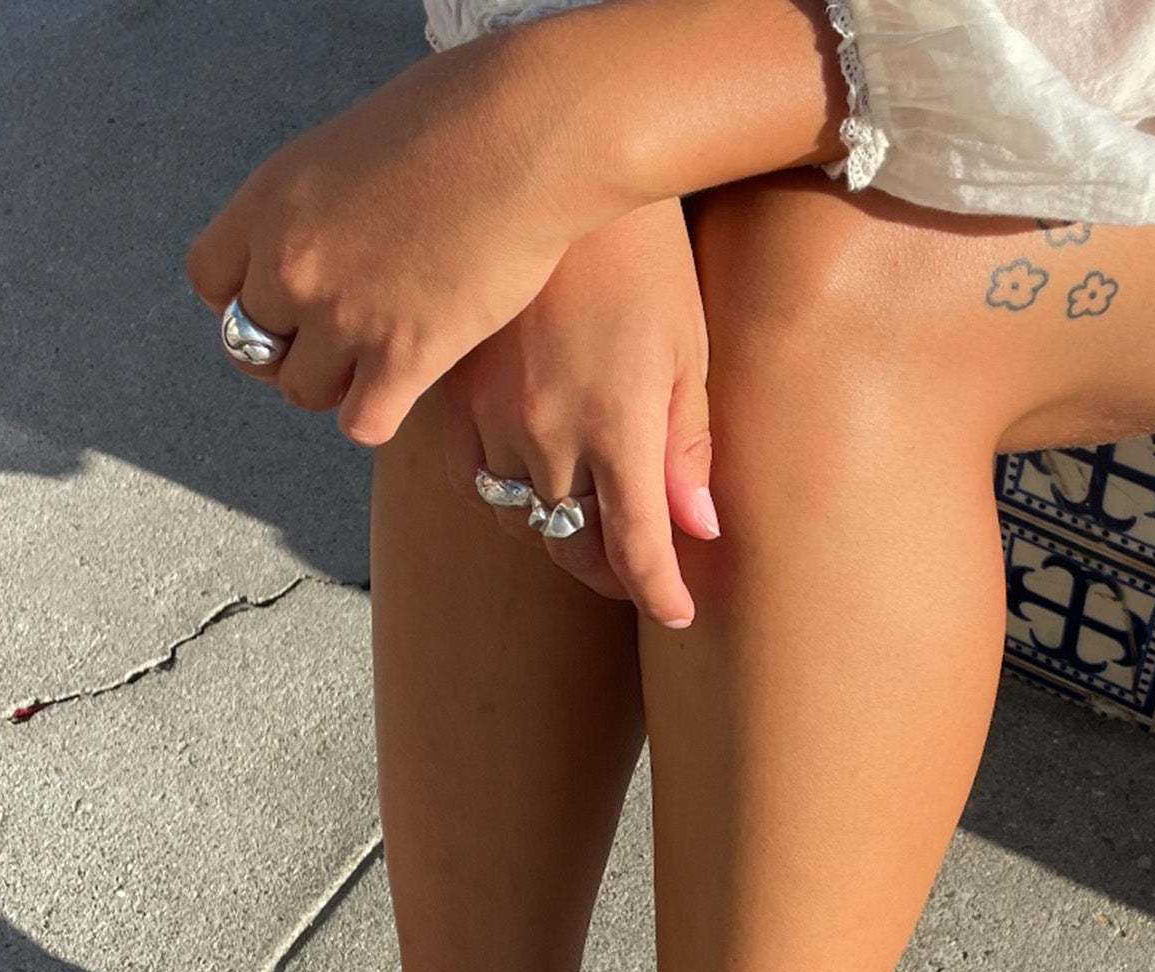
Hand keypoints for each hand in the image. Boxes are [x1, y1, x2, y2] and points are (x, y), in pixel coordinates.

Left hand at [186, 42, 604, 447]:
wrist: (521, 138)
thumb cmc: (456, 120)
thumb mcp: (350, 146)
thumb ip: (318, 204)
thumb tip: (326, 237)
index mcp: (270, 202)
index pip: (210, 280)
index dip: (245, 298)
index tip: (282, 302)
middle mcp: (293, 263)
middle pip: (252, 345)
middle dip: (291, 347)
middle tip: (337, 339)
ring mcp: (344, 315)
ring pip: (303, 391)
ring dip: (335, 385)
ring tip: (377, 362)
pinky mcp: (404, 357)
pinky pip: (362, 423)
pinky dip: (378, 414)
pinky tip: (406, 388)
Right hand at [443, 200, 715, 626]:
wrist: (555, 175)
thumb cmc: (644, 260)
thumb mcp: (688, 350)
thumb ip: (688, 448)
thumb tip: (699, 530)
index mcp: (619, 431)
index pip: (638, 552)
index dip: (660, 595)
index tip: (677, 614)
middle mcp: (550, 437)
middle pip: (575, 547)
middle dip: (611, 571)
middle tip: (636, 572)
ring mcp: (494, 419)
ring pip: (521, 520)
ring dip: (558, 536)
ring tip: (590, 527)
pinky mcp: (455, 393)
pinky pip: (472, 479)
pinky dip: (505, 495)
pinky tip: (534, 482)